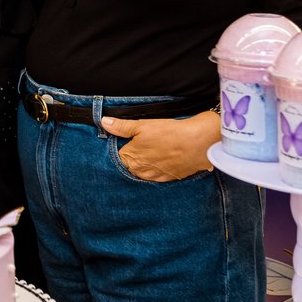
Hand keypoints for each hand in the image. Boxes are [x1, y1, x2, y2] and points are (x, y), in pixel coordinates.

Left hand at [100, 111, 219, 181]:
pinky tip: (163, 160)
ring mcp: (156, 177)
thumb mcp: (142, 125)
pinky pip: (158, 176)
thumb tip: (103, 122)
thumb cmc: (169, 133)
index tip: (124, 143)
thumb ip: (121, 127)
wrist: (198, 142)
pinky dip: (158, 169)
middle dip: (131, 159)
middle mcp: (141, 172)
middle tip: (140, 147)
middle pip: (130, 167)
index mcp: (131, 159)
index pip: (117, 158)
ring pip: (143, 173)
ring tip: (152, 153)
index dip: (120, 150)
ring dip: (144, 166)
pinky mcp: (170, 178)